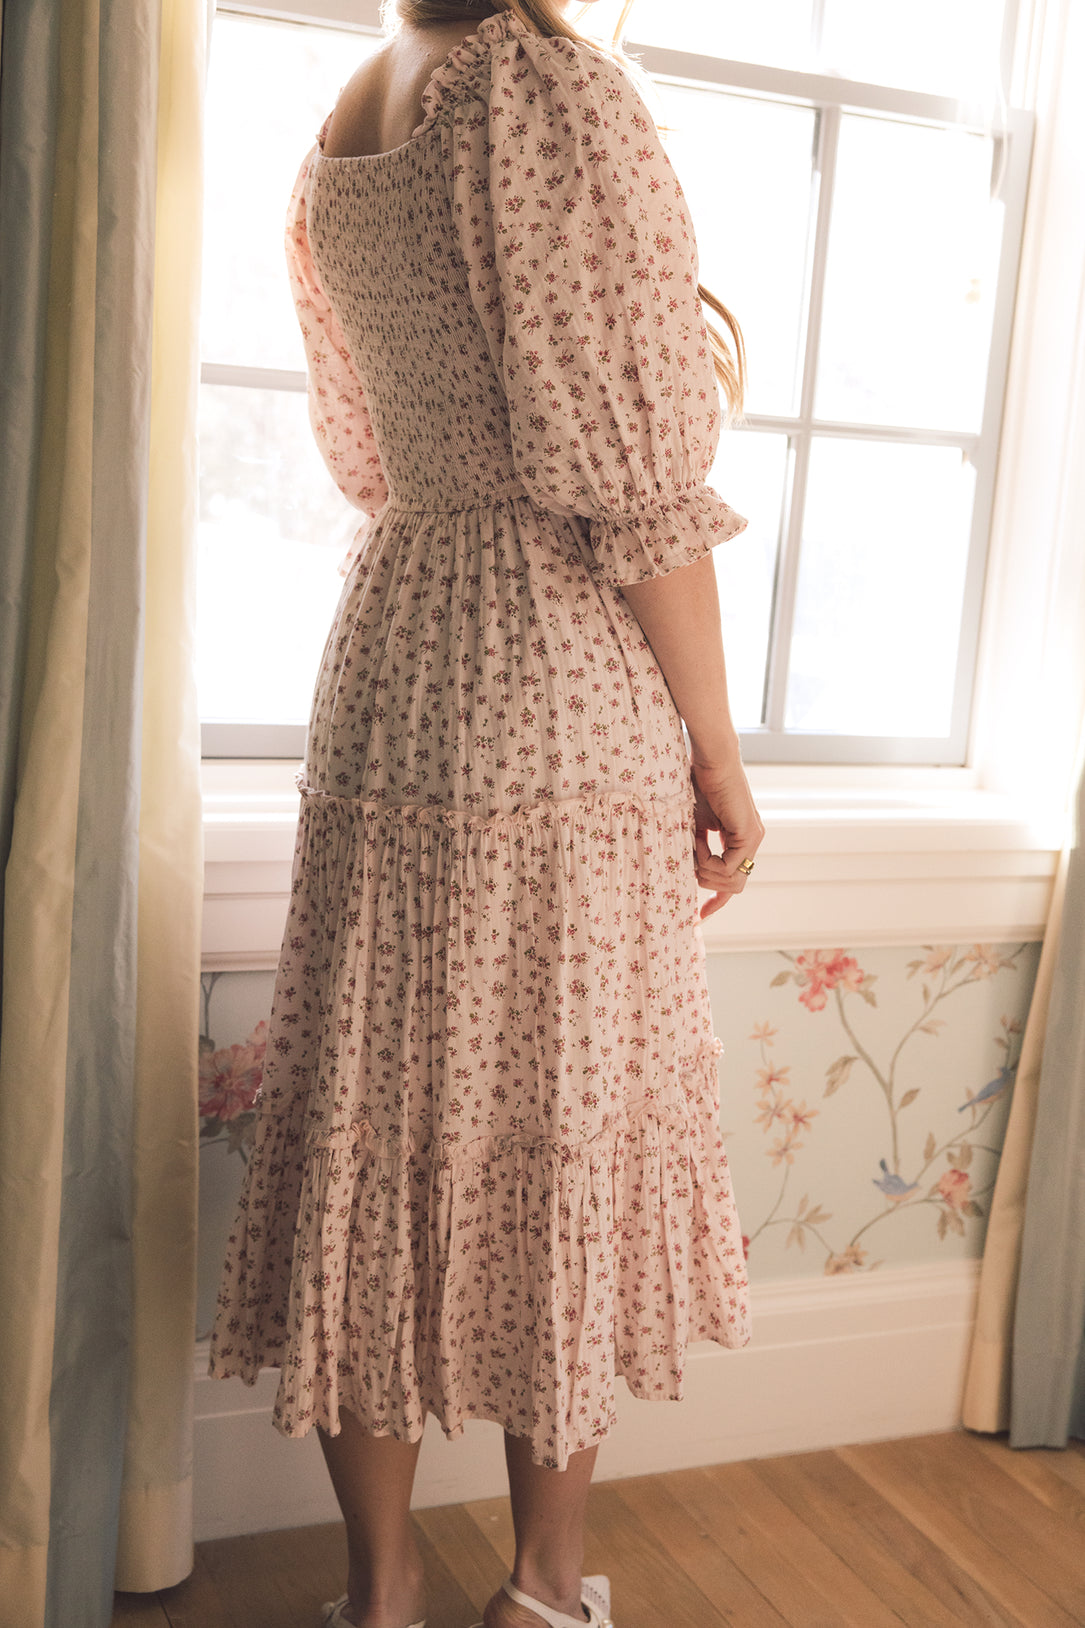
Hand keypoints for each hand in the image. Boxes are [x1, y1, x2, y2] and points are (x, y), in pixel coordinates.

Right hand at [691, 757, 763, 917]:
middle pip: (733, 887)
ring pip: (732, 881)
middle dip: (708, 885)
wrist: (711, 760)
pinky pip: (730, 867)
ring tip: (693, 848)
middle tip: (690, 866)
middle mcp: (750, 843)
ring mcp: (753, 839)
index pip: (733, 880)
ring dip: (706, 871)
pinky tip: (699, 844)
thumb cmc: (699, 784)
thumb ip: (696, 848)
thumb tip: (690, 872)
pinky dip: (709, 862)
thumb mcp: (694, 824)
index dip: (716, 901)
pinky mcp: (750, 835)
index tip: (699, 916)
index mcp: (738, 840)